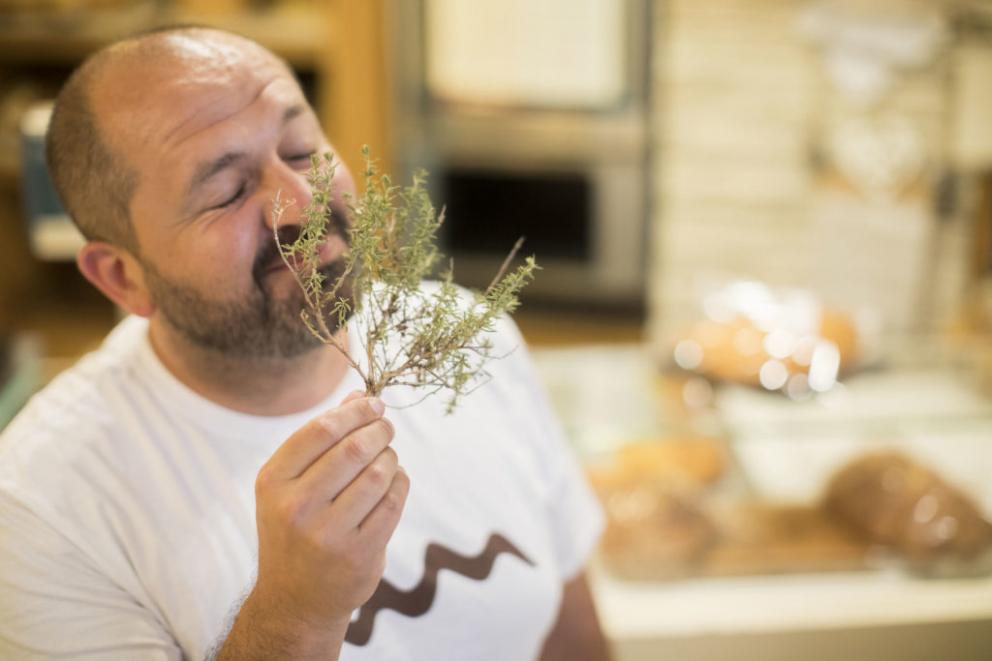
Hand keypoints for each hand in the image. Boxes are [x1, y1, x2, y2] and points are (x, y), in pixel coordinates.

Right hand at [250, 391, 407, 631]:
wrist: (294, 600)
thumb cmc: (295, 528)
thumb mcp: (290, 484)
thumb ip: (321, 439)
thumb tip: (358, 394)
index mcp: (273, 482)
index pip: (321, 429)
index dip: (355, 411)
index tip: (374, 404)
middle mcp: (296, 507)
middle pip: (353, 449)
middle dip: (379, 430)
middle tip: (386, 427)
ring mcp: (328, 534)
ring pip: (378, 474)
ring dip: (391, 457)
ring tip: (388, 456)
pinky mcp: (359, 553)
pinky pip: (393, 502)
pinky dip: (400, 483)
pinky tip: (394, 480)